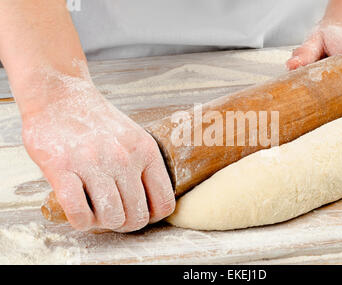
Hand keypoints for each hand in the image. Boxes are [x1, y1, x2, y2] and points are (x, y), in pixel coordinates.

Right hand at [22, 79, 174, 231]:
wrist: (59, 95)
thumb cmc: (97, 122)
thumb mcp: (133, 136)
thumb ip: (144, 166)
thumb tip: (152, 204)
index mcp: (145, 151)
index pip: (164, 202)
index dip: (152, 216)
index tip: (138, 212)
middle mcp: (124, 157)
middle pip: (136, 216)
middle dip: (125, 223)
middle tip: (113, 214)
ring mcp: (93, 162)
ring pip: (111, 217)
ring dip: (103, 223)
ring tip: (95, 211)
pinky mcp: (62, 168)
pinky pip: (79, 213)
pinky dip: (81, 222)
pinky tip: (79, 213)